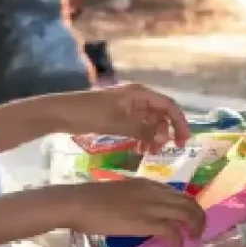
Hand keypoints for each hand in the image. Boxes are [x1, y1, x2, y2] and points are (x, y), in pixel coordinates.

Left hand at [53, 84, 190, 152]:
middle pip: (160, 114)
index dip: (179, 123)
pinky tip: (138, 148)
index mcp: (140, 93)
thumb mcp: (119, 123)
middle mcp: (137, 97)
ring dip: (153, 136)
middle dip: (165, 132)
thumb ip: (143, 130)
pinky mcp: (118, 115)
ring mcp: (127, 106)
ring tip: (149, 153)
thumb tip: (164, 138)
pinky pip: (137, 125)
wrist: (62, 112)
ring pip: (149, 121)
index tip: (183, 142)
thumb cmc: (91, 114)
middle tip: (163, 151)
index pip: (168, 106)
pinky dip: (141, 136)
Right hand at [58, 179, 205, 246]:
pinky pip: (171, 232)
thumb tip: (138, 212)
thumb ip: (135, 198)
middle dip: (198, 217)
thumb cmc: (91, 199)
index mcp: (147, 184)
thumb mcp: (120, 192)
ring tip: (194, 240)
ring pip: (186, 213)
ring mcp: (151, 206)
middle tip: (198, 231)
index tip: (189, 218)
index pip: (177, 193)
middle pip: (188, 202)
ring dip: (194, 228)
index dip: (188, 206)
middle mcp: (154, 192)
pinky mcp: (146, 222)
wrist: (78, 203)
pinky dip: (178, 242)